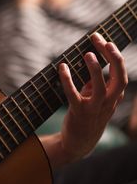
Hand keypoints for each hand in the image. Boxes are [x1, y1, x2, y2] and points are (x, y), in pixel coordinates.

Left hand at [59, 32, 126, 159]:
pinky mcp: (79, 113)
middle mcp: (108, 103)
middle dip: (114, 59)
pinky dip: (68, 80)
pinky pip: (73, 95)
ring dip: (95, 70)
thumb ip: (96, 82)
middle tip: (104, 42)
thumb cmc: (88, 115)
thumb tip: (92, 59)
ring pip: (100, 89)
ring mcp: (94, 109)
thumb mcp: (96, 98)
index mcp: (114, 97)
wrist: (79, 143)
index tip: (104, 40)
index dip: (114, 56)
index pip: (120, 74)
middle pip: (119, 79)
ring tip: (87, 54)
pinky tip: (62, 67)